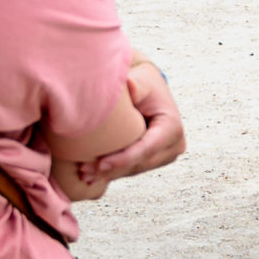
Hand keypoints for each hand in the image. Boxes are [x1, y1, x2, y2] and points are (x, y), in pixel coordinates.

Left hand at [67, 61, 184, 198]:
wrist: (148, 90)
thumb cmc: (143, 84)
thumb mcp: (140, 82)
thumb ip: (135, 85)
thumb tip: (128, 84)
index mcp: (172, 127)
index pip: (146, 149)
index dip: (123, 159)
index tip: (101, 164)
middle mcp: (174, 145)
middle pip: (140, 163)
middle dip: (112, 169)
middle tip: (84, 172)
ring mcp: (165, 156)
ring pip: (134, 169)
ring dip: (109, 174)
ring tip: (84, 175)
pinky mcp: (154, 160)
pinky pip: (132, 169)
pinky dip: (112, 172)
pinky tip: (92, 176)